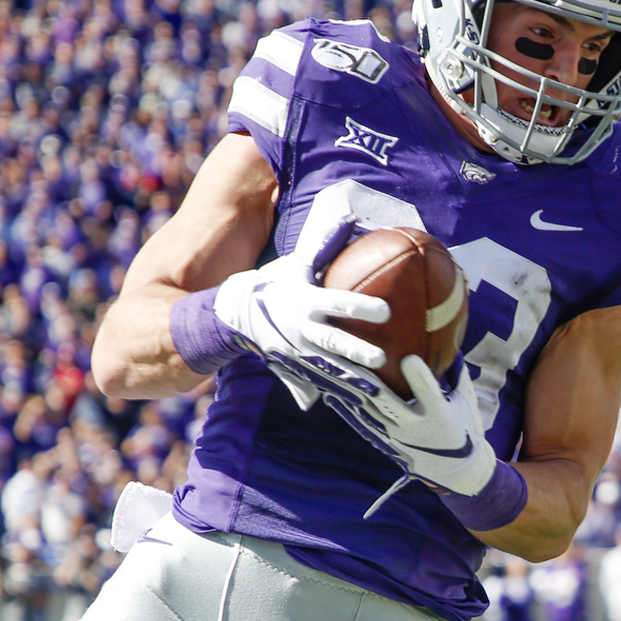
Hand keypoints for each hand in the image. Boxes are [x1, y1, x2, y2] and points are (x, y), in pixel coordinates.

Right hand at [211, 226, 390, 405]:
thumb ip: (325, 244)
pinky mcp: (294, 368)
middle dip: (355, 350)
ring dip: (352, 381)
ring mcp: (296, 352)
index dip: (361, 306)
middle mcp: (301, 327)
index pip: (338, 301)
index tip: (385, 310)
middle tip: (380, 358)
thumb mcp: (296, 263)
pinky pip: (319, 383)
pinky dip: (339, 394)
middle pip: (333, 341)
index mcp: (306, 300)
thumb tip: (349, 215)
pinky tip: (362, 405)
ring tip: (378, 391)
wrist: (234, 313)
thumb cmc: (276, 283)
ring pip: (329, 368)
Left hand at [325, 354, 495, 497]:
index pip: (429, 392)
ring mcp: (398, 436)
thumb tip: (453, 334)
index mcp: (440, 415)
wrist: (457, 471)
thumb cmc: (466, 428)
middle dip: (370, 379)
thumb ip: (457, 371)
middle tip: (353, 355)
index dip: (419, 376)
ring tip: (332, 369)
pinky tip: (331, 395)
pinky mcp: (387, 442)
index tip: (409, 358)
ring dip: (351, 390)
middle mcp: (416, 427)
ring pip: (370, 410)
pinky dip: (347, 409)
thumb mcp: (467, 400)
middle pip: (388, 401)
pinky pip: (364, 423)